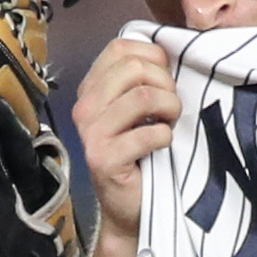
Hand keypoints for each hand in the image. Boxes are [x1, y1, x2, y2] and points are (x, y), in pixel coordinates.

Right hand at [72, 37, 181, 238]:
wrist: (129, 208)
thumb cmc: (142, 155)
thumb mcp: (140, 109)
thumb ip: (144, 79)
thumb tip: (171, 51)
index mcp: (92, 89)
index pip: (121, 48)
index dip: (153, 58)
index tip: (164, 82)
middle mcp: (85, 107)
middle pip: (133, 67)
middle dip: (166, 84)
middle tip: (172, 107)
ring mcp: (91, 133)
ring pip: (142, 96)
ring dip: (170, 108)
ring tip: (170, 124)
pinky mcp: (103, 158)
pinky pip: (148, 133)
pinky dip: (166, 137)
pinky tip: (163, 146)